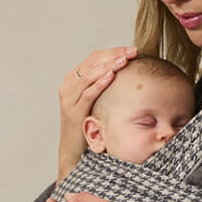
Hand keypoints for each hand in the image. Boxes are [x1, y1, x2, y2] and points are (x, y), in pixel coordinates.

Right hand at [57, 46, 136, 181]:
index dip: (113, 51)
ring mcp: (68, 98)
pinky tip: (111, 77)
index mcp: (74, 79)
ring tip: (124, 60)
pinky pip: (87, 94)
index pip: (95, 57)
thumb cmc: (89, 124)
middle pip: (92, 63)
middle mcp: (68, 85)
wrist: (74, 151)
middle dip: (113, 55)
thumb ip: (105, 85)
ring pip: (88, 75)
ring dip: (108, 66)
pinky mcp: (72, 112)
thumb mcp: (96, 101)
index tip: (132, 50)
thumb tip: (128, 71)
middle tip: (132, 51)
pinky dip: (99, 84)